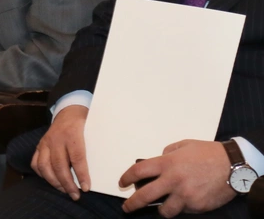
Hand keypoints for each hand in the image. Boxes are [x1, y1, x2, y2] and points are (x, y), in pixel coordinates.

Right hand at [32, 105, 89, 199]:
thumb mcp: (92, 130)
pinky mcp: (39, 145)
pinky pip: (35, 162)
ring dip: (53, 181)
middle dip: (67, 183)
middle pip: (59, 165)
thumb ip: (94, 147)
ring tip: (64, 190)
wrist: (68, 110)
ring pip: (44, 166)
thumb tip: (100, 170)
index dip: (81, 175)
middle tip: (75, 195)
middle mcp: (56, 138)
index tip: (86, 188)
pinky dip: (42, 174)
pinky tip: (51, 180)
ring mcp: (45, 142)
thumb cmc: (84, 123)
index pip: (77, 158)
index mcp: (72, 134)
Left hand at [119, 139, 235, 216]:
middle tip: (127, 208)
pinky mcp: (197, 206)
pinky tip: (185, 200)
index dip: (127, 178)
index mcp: (167, 163)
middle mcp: (173, 181)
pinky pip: (184, 210)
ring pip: (165, 210)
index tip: (122, 182)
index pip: (138, 172)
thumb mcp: (183, 146)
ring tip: (160, 206)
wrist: (233, 165)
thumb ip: (167, 154)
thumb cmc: (208, 153)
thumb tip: (157, 161)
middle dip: (132, 204)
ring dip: (161, 209)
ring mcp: (186, 196)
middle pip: (145, 196)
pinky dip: (182, 207)